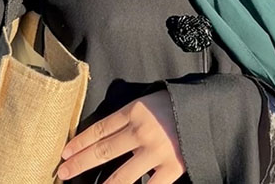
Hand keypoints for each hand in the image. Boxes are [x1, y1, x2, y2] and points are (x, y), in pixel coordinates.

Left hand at [57, 90, 185, 182]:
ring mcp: (156, 152)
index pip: (100, 128)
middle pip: (103, 150)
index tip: (65, 152)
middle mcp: (141, 131)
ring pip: (120, 176)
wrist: (212, 110)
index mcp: (135, 110)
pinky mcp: (172, 168)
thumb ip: (129, 114)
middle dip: (80, 163)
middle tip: (62, 172)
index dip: (80, 141)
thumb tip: (104, 132)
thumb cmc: (178, 104)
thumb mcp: (150, 100)